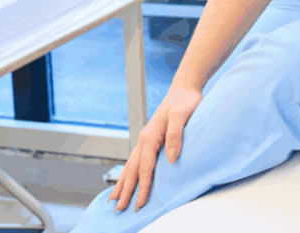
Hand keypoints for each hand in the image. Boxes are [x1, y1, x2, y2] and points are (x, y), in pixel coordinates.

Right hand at [108, 86, 203, 212]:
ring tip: (114, 200)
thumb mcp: (182, 115)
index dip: (142, 186)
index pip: (145, 167)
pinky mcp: (150, 140)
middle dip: (125, 190)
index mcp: (150, 136)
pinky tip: (126, 180)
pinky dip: (129, 173)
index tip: (139, 203)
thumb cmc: (185, 101)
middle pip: (132, 170)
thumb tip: (172, 158)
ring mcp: (145, 140)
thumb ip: (176, 135)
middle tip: (118, 209)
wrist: (183, 90)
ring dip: (123, 184)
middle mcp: (144, 139)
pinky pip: (136, 161)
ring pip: (131, 166)